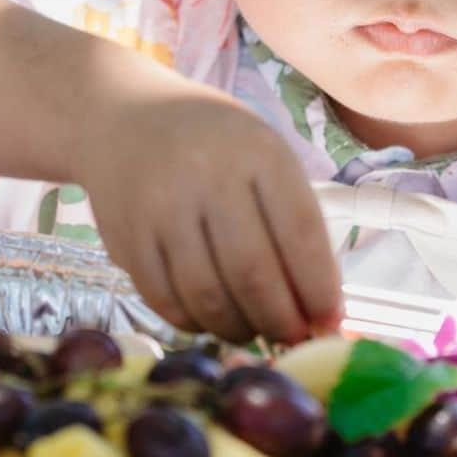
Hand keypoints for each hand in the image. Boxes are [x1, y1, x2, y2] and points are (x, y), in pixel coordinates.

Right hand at [74, 72, 341, 342]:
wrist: (127, 118)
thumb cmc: (215, 146)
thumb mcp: (263, 157)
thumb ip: (293, 223)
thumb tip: (319, 309)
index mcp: (258, 151)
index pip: (300, 232)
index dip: (319, 288)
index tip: (330, 321)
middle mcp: (207, 176)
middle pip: (252, 273)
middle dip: (281, 320)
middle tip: (294, 339)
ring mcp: (161, 208)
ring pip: (208, 296)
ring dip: (240, 329)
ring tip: (256, 331)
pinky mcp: (126, 238)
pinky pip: (166, 301)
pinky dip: (196, 323)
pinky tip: (213, 319)